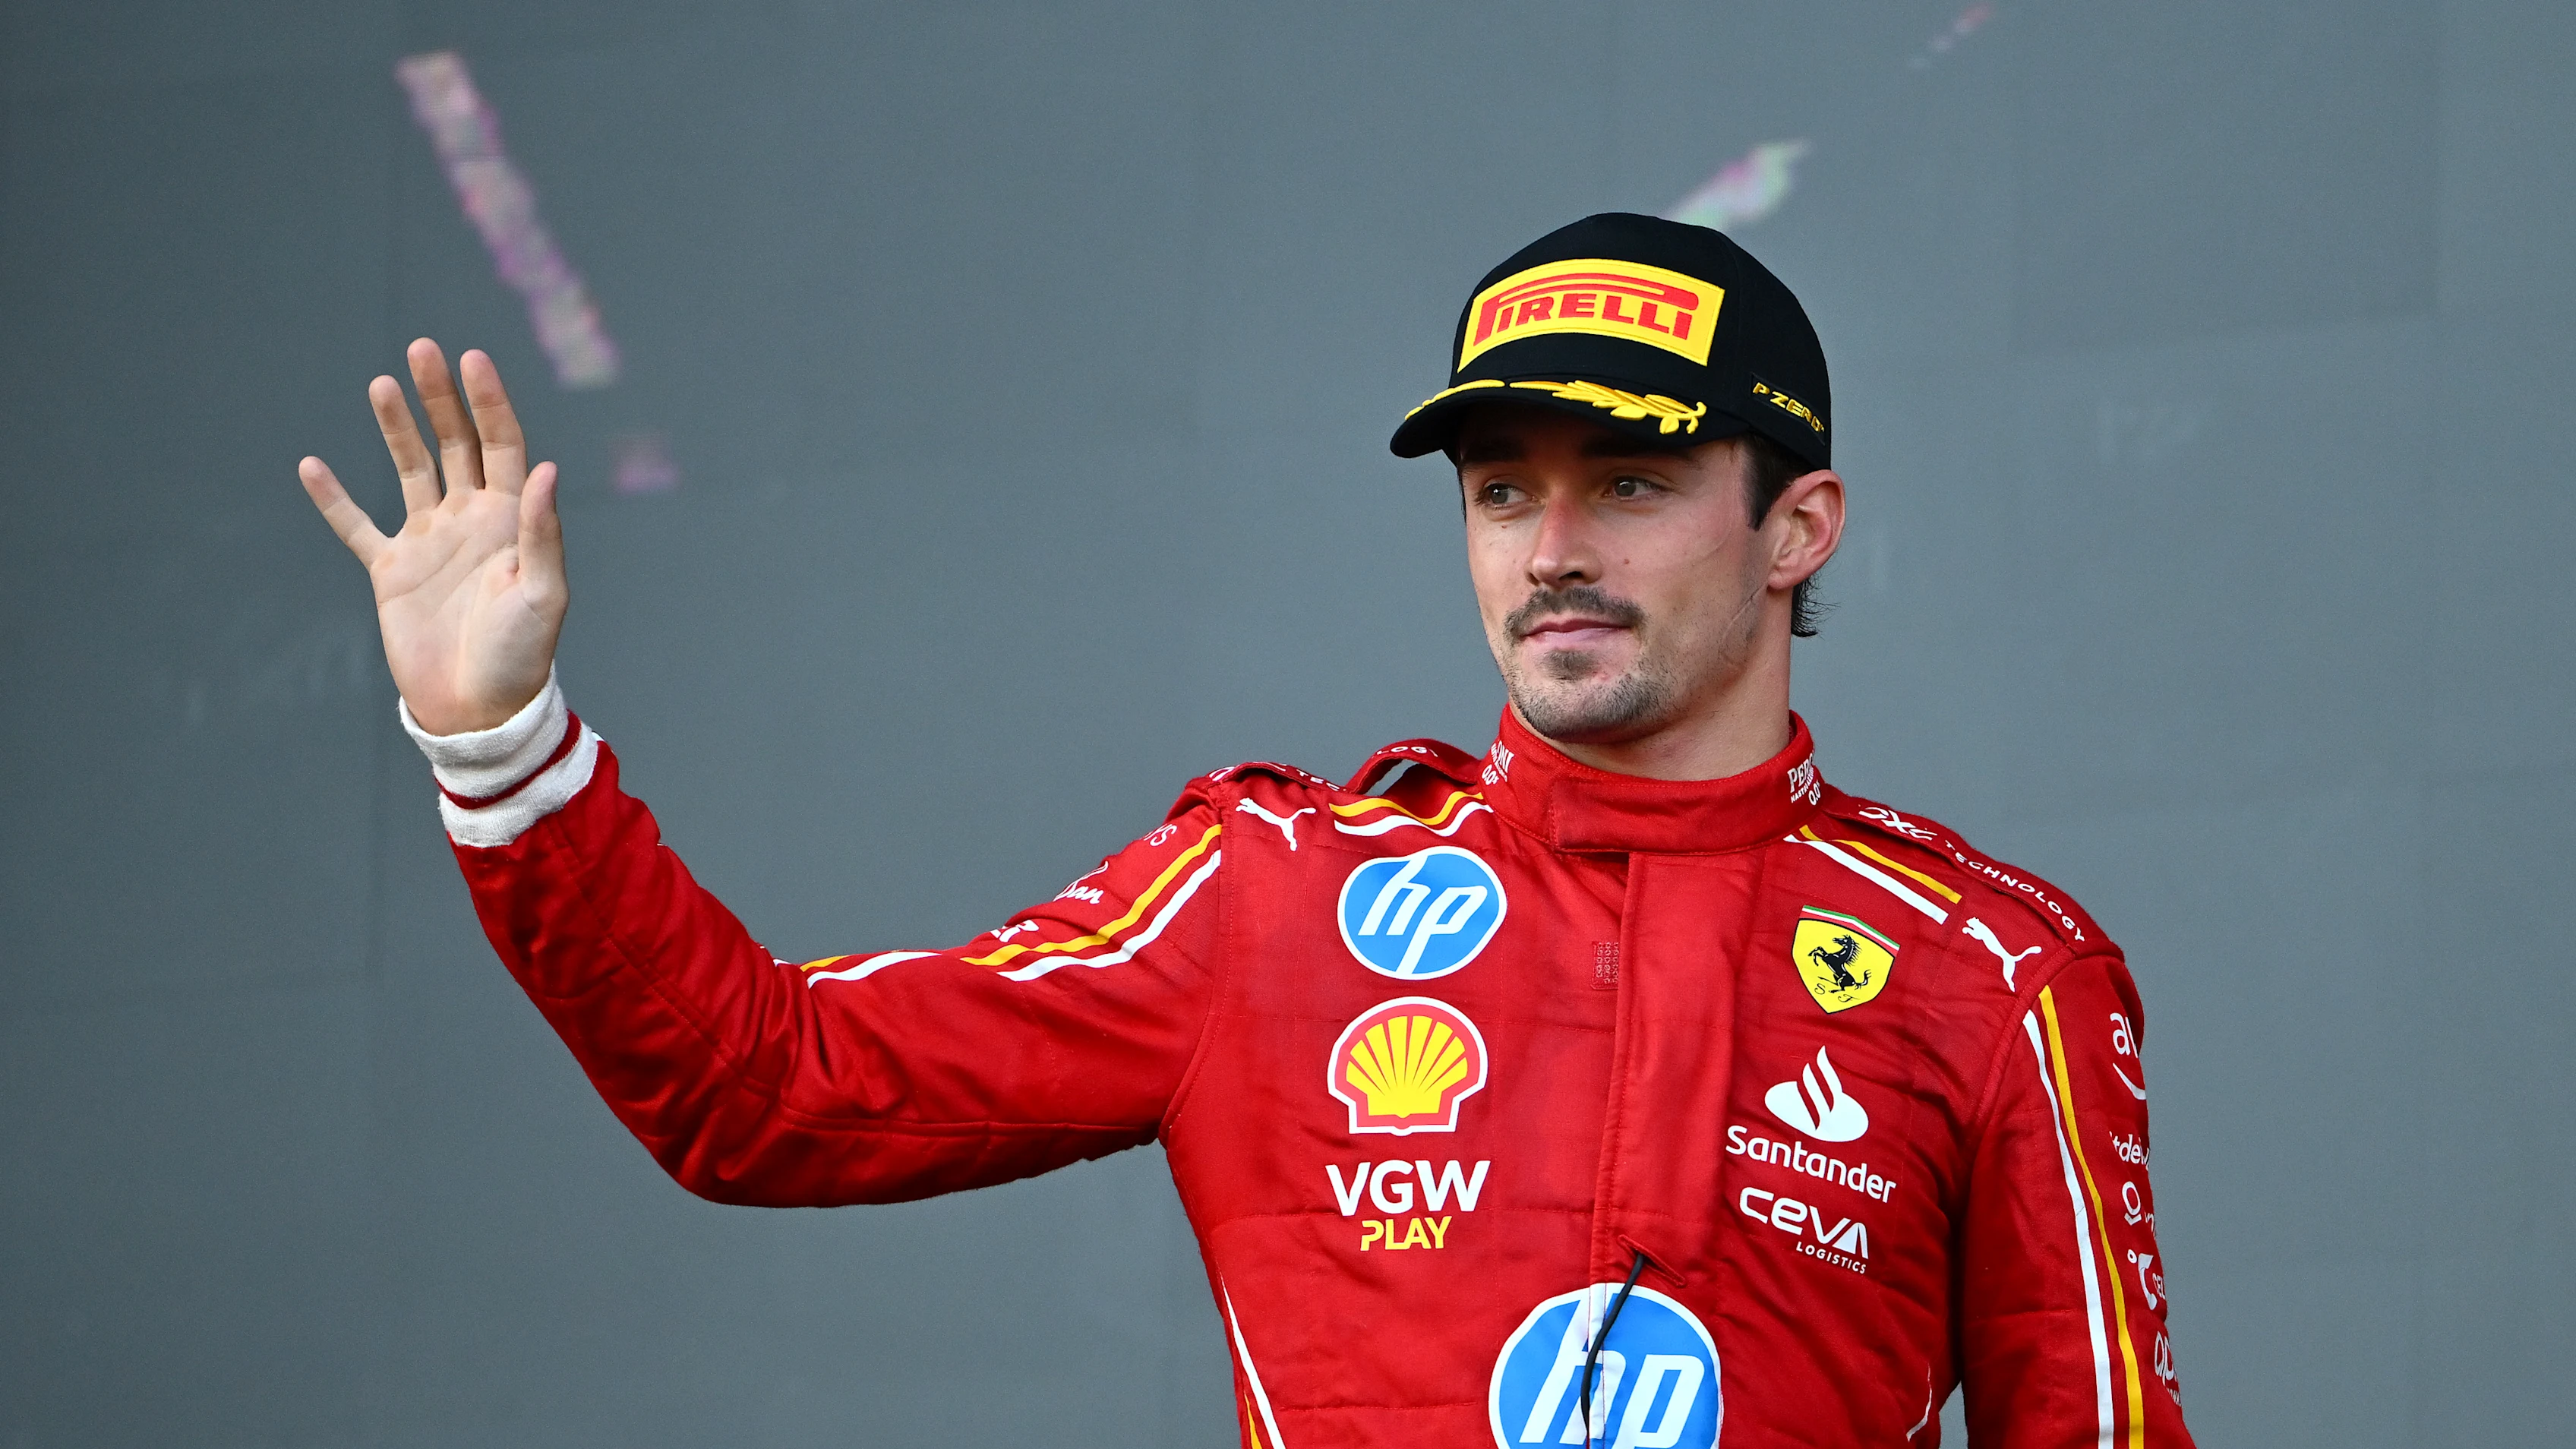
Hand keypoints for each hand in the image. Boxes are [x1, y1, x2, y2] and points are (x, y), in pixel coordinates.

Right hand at [299, 340, 566, 734]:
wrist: (478, 709)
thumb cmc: (521, 656)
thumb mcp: (543, 595)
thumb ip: (541, 532)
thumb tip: (546, 467)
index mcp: (512, 520)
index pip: (502, 445)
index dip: (488, 402)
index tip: (471, 359)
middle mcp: (471, 521)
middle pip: (456, 444)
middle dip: (441, 398)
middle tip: (422, 349)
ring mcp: (430, 542)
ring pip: (411, 470)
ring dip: (396, 428)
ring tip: (382, 384)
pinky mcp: (392, 571)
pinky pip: (357, 527)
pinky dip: (335, 499)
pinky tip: (313, 466)